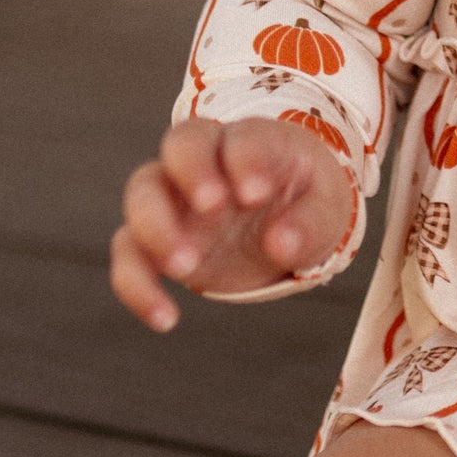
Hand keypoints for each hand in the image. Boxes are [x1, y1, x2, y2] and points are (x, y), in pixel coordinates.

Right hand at [111, 117, 356, 331]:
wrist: (283, 223)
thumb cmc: (305, 202)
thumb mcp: (326, 209)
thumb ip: (311, 222)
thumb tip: (281, 245)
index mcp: (253, 143)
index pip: (240, 138)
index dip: (244, 160)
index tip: (256, 195)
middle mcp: (206, 161)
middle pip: (181, 144)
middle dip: (192, 172)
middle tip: (212, 207)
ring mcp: (175, 197)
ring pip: (142, 192)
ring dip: (156, 226)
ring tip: (188, 267)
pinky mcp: (157, 239)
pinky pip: (129, 252)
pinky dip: (136, 284)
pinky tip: (165, 319)